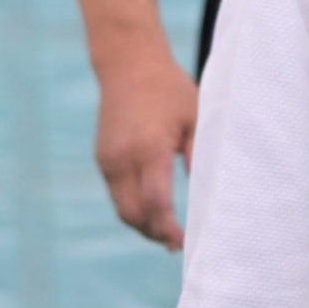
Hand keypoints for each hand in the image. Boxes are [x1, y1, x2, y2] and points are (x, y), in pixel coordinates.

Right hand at [94, 51, 197, 249]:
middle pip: (133, 215)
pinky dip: (133, 208)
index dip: (168, 229)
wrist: (128, 64)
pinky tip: (153, 210)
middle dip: (154, 234)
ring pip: (122, 209)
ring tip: (167, 233)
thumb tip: (206, 195)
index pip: (155, 203)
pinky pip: (117, 194)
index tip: (186, 242)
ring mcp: (108, 160)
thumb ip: (198, 157)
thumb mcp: (195, 118)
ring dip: (143, 225)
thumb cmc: (169, 89)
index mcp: (149, 148)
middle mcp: (122, 158)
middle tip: (178, 243)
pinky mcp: (102, 159)